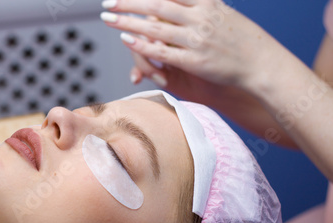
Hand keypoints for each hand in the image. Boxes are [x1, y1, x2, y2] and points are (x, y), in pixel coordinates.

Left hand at [101, 0, 282, 90]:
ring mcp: (197, 40)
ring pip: (155, 27)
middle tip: (108, 1)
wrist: (263, 66)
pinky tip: (126, 38)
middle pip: (157, 5)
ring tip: (108, 17)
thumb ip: (203, 6)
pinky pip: (162, 51)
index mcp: (208, 4)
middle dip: (129, 2)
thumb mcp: (224, 15)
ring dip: (128, 20)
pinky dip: (143, 44)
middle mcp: (201, 18)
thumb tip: (184, 1)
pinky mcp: (194, 61)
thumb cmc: (244, 43)